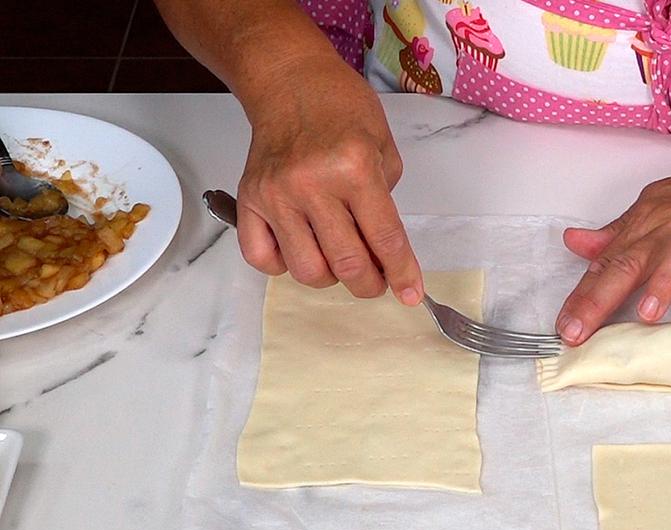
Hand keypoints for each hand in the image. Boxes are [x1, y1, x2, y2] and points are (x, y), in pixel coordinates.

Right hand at [235, 56, 422, 302]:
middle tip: (376, 279)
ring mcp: (276, 195)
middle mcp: (312, 184)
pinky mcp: (248, 201)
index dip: (403, 274)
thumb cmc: (342, 110)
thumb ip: (386, 203)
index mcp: (355, 169)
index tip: (411, 295)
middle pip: (346, 264)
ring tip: (340, 258)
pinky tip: (303, 248)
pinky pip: (262, 259)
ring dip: (331, 277)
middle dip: (370, 284)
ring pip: (307, 270)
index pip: (385, 239)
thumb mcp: (384, 149)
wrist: (290, 82)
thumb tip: (386, 254)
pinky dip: (285, 266)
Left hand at [556, 160, 670, 344]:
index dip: (583, 296)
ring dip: (665, 282)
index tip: (565, 326)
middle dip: (603, 296)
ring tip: (648, 314)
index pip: (607, 263)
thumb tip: (573, 242)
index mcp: (646, 226)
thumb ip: (615, 235)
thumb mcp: (652, 212)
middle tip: (581, 328)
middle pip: (632, 260)